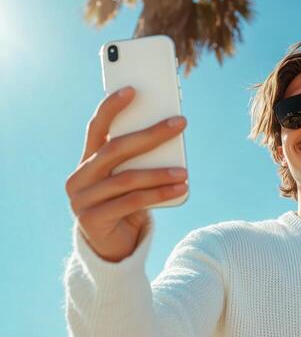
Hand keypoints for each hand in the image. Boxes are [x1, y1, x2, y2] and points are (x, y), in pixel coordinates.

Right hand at [65, 86, 187, 261]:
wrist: (111, 246)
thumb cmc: (126, 204)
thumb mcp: (131, 178)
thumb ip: (140, 159)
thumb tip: (170, 133)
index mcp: (87, 161)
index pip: (97, 128)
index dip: (112, 107)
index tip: (132, 90)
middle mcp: (79, 177)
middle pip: (116, 149)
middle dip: (151, 134)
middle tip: (180, 122)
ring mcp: (82, 199)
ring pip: (126, 179)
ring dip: (159, 173)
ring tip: (185, 171)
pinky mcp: (92, 220)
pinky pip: (132, 202)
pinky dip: (159, 194)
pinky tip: (180, 188)